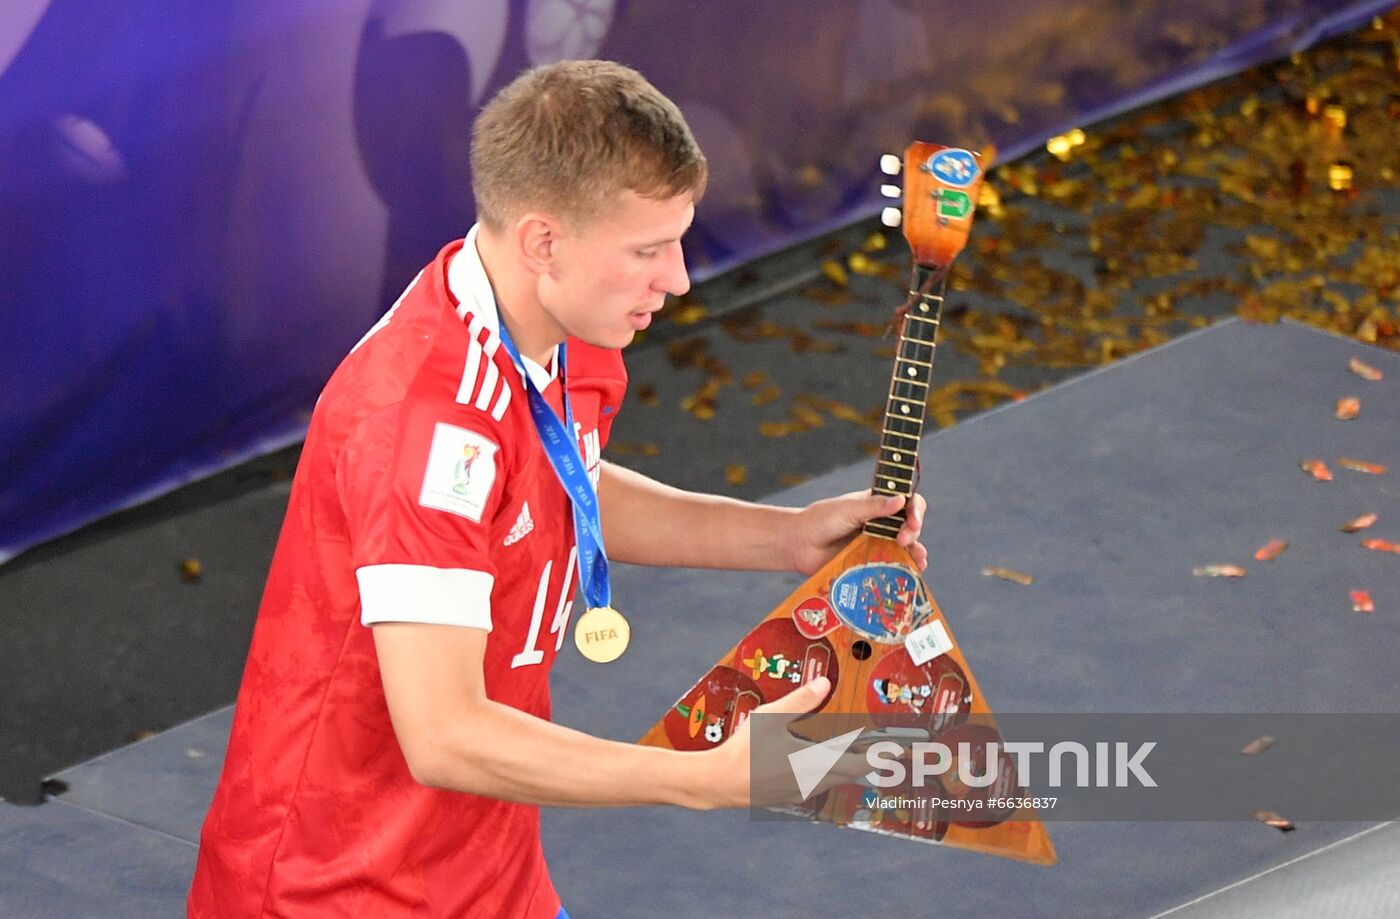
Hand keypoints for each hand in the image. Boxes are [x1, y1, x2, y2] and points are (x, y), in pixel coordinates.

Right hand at [693, 677, 869, 809]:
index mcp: (812, 762)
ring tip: (855, 753)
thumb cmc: (742, 751)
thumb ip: (799, 701)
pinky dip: (828, 773)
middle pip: (850, 773)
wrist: (717, 783)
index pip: (858, 762)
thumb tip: (824, 683)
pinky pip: (817, 785)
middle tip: (883, 751)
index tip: (899, 751)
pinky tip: (819, 763)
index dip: (881, 756)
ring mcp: (799, 791)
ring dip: (847, 767)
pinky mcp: (787, 796)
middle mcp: (811, 781)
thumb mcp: (770, 718)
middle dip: (868, 760)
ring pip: (834, 780)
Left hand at [781, 491, 927, 574]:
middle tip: (903, 539)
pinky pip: (893, 567)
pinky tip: (912, 574)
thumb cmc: (820, 520)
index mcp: (877, 505)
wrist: (799, 544)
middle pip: (910, 526)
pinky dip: (905, 570)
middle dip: (913, 532)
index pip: (907, 502)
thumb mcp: (848, 510)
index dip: (915, 510)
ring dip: (917, 552)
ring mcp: (877, 544)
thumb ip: (874, 507)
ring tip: (918, 560)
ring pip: (907, 548)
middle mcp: (881, 524)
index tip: (912, 520)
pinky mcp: (871, 564)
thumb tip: (901, 500)